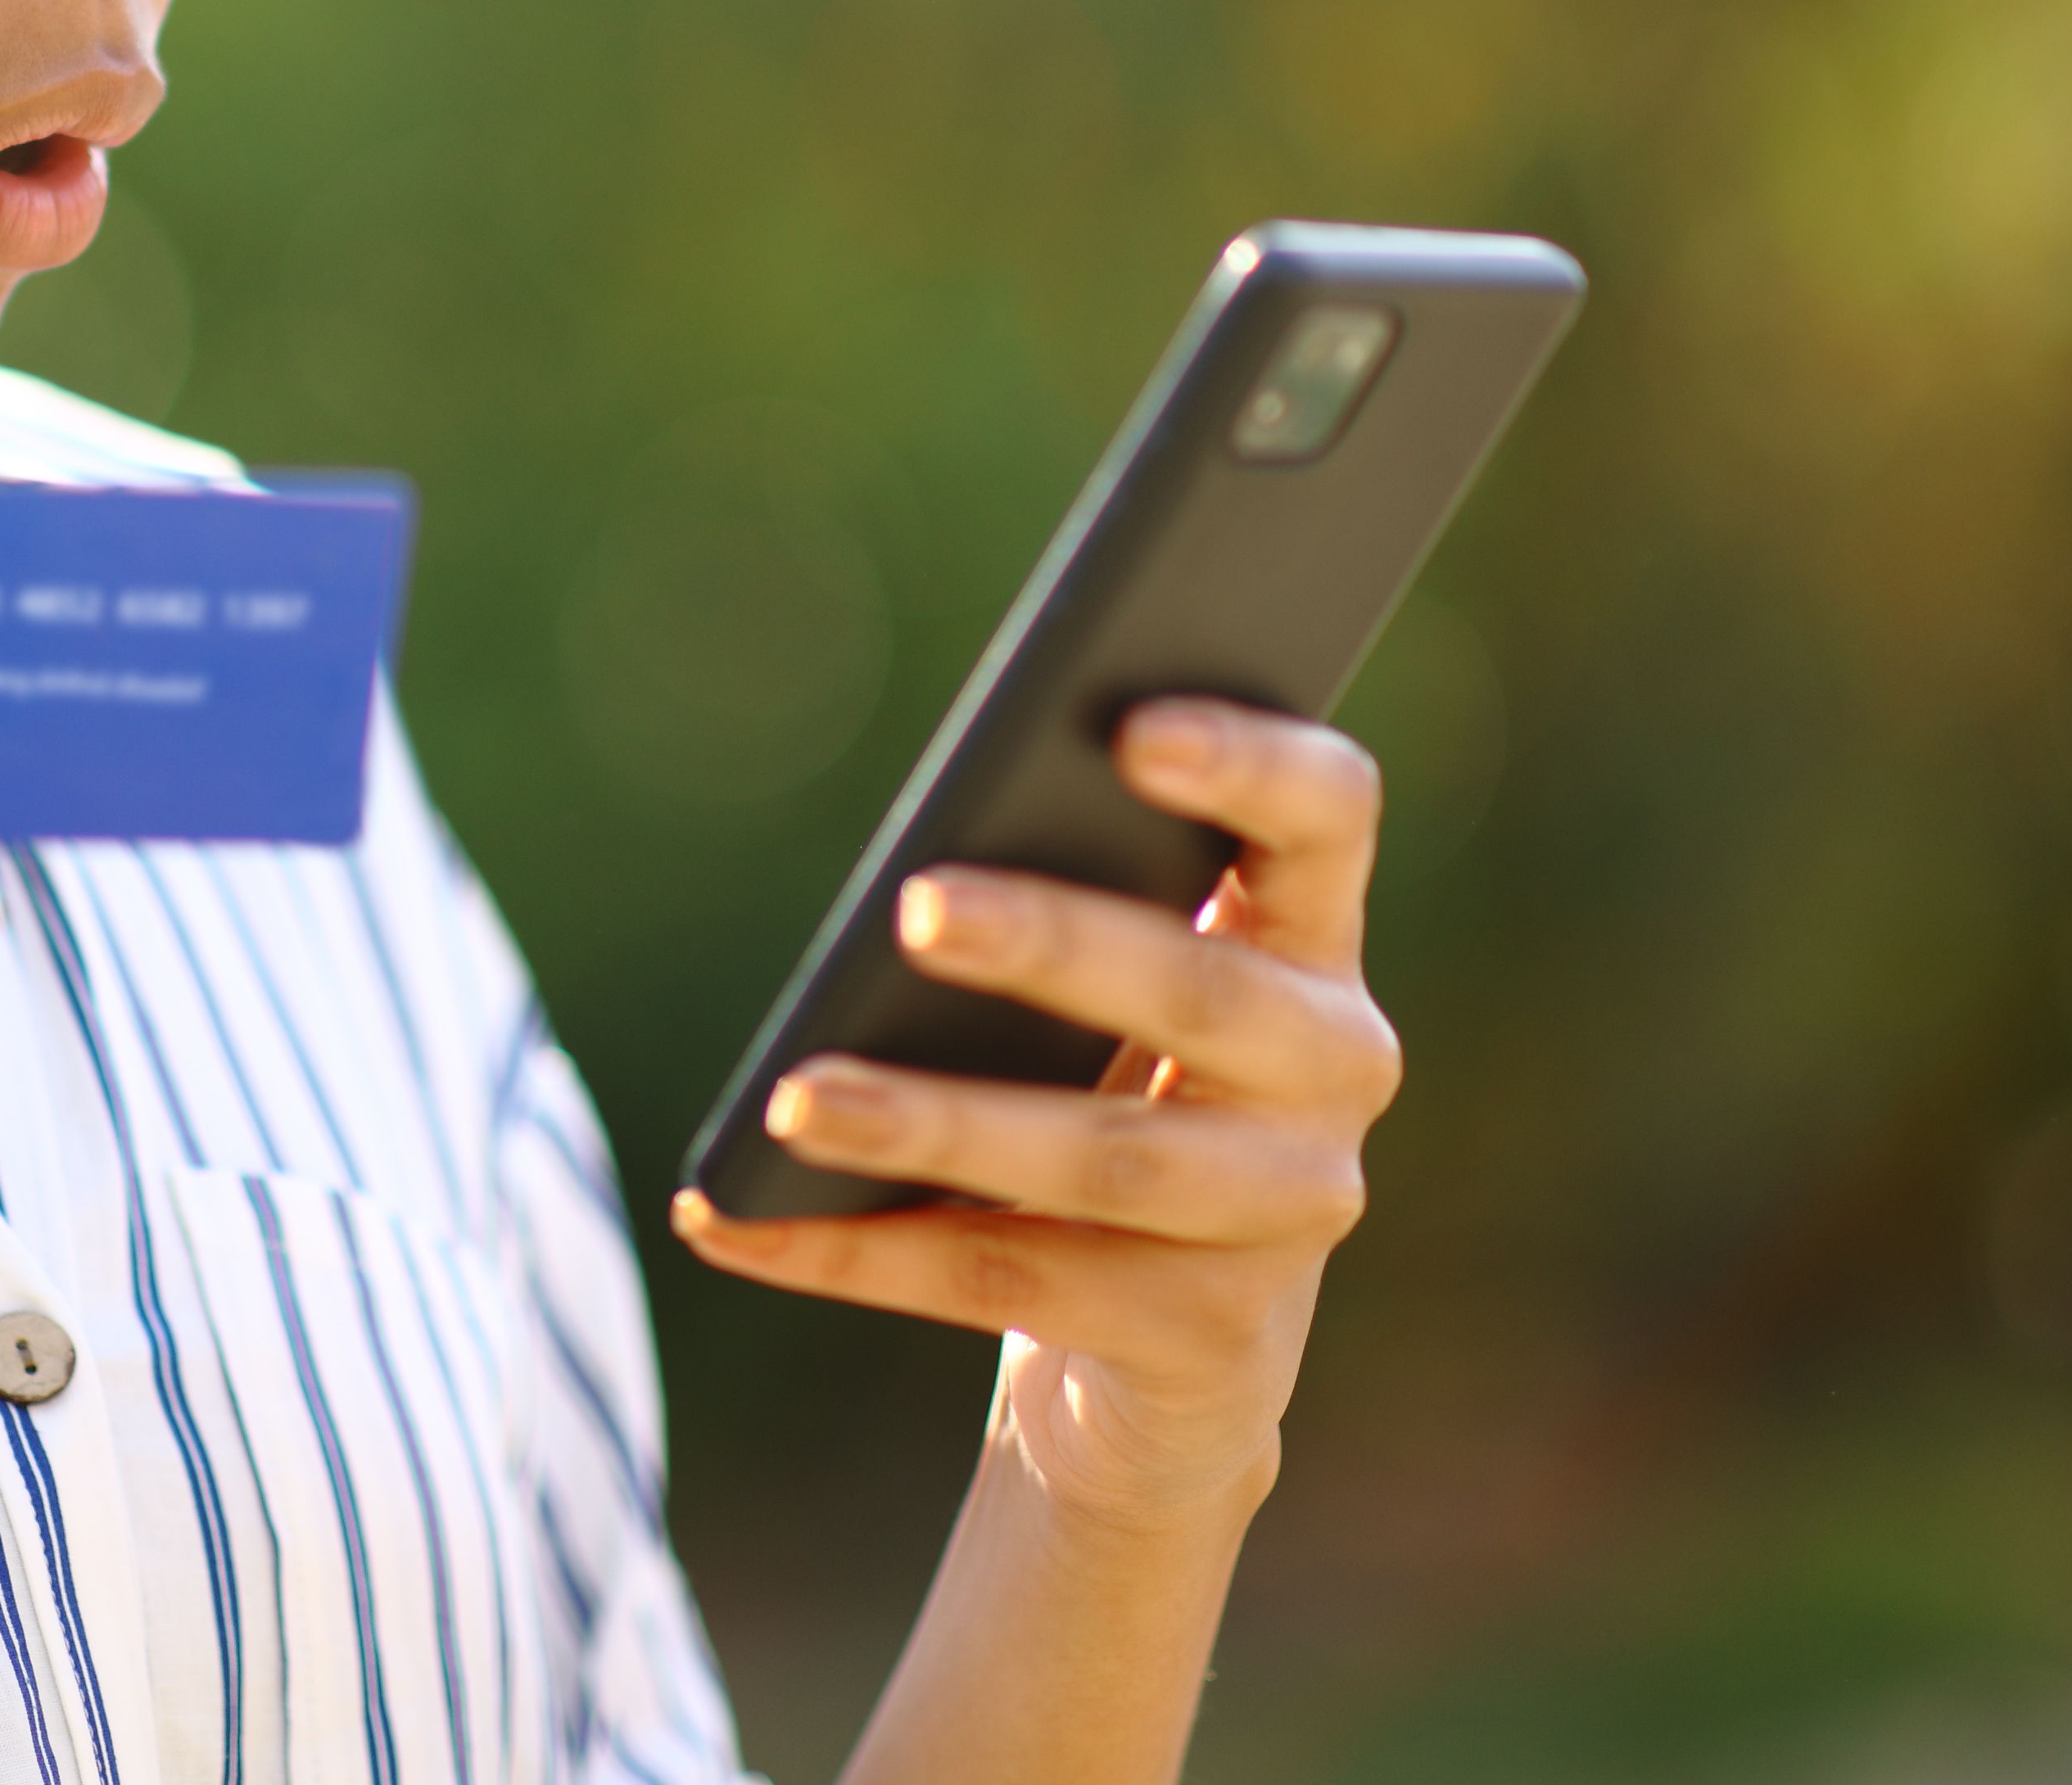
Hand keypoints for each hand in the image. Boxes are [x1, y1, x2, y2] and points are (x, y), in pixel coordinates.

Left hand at [672, 699, 1400, 1536]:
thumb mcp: (1114, 992)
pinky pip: (1008, 1283)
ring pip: (1101, 1158)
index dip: (1251, 761)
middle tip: (914, 906)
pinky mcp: (1210, 1340)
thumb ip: (1075, 902)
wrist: (1169, 1344)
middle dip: (1054, 944)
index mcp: (1312, 938)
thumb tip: (919, 876)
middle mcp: (1334, 1069)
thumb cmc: (1115, 1090)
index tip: (1130, 726)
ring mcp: (1286, 1215)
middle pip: (1201, 993)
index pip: (1327, 814)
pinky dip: (855, 1250)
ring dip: (933, 1125)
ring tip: (793, 1100)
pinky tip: (737, 1219)